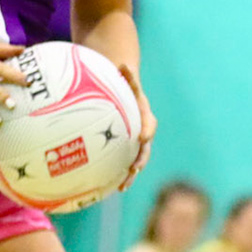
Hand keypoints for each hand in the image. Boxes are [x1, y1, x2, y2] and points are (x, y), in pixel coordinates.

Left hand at [116, 62, 155, 191]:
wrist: (121, 85)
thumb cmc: (121, 80)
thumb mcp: (125, 76)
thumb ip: (126, 75)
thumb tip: (122, 64)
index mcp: (142, 113)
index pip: (148, 122)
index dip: (146, 130)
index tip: (142, 137)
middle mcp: (140, 129)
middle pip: (144, 147)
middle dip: (140, 159)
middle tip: (134, 168)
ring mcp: (131, 139)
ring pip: (133, 159)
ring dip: (130, 174)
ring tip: (121, 187)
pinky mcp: (121, 145)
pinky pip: (119, 160)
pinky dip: (114, 173)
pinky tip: (103, 187)